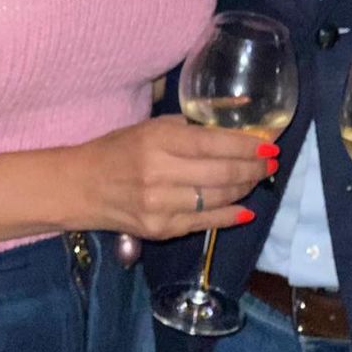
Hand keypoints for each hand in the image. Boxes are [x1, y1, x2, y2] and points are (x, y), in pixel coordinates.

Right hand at [74, 115, 273, 240]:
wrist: (81, 187)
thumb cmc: (118, 149)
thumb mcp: (151, 127)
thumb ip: (191, 127)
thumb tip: (235, 121)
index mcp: (157, 141)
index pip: (213, 144)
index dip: (246, 146)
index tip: (269, 145)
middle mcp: (159, 173)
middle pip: (221, 174)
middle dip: (253, 169)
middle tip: (271, 163)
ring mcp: (160, 206)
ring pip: (217, 199)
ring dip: (245, 189)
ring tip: (258, 179)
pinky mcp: (160, 230)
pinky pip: (204, 223)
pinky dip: (229, 216)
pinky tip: (245, 209)